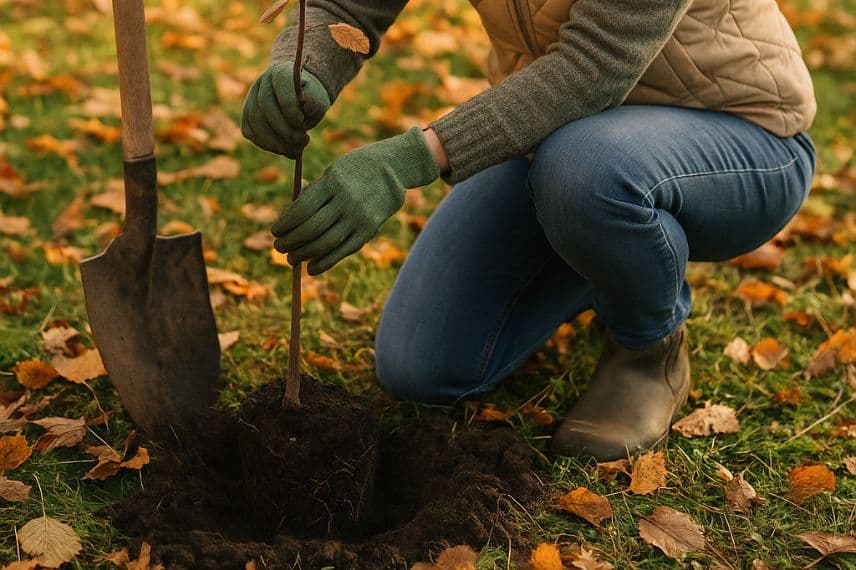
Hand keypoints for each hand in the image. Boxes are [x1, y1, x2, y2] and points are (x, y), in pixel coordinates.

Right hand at [241, 61, 330, 157]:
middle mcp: (261, 82)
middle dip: (285, 131)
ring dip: (276, 142)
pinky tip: (283, 149)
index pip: (281, 93)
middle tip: (303, 142)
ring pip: (255, 122)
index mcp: (280, 73)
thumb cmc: (309, 97)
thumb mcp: (317, 98)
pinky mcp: (246, 114)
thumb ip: (314, 103)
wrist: (297, 94)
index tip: (303, 125)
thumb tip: (304, 110)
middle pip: (266, 108)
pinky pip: (250, 132)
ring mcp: (250, 98)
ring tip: (295, 151)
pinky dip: (266, 144)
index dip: (292, 113)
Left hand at [271, 127, 439, 273]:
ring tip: (291, 260)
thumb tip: (289, 220)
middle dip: (291, 241)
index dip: (285, 224)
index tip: (275, 232)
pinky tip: (311, 269)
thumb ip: (314, 193)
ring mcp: (359, 217)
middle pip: (311, 228)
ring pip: (326, 243)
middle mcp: (346, 201)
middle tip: (279, 248)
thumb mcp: (333, 172)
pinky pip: (344, 250)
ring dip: (304, 254)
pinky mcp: (370, 229)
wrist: (394, 167)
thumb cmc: (356, 168)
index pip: (302, 209)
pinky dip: (325, 262)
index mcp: (332, 183)